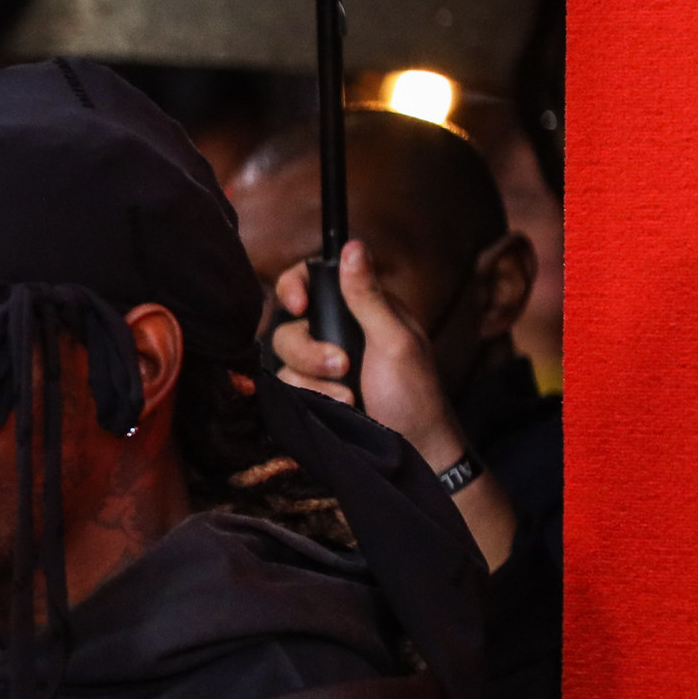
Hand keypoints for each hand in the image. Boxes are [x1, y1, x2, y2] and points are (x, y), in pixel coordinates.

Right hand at [270, 242, 515, 569]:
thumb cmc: (415, 394)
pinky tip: (339, 410)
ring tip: (348, 398)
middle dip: (309, 348)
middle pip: (287, 323)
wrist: (413, 452)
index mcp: (359, 309)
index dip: (294, 286)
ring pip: (281, 359)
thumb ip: (368, 296)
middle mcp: (333, 334)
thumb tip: (352, 246)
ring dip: (313, 379)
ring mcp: (317, 368)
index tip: (300, 305)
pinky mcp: (307, 397)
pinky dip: (310, 399)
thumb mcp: (396, 340)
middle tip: (343, 366)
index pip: (310, 281)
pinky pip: (283, 389)